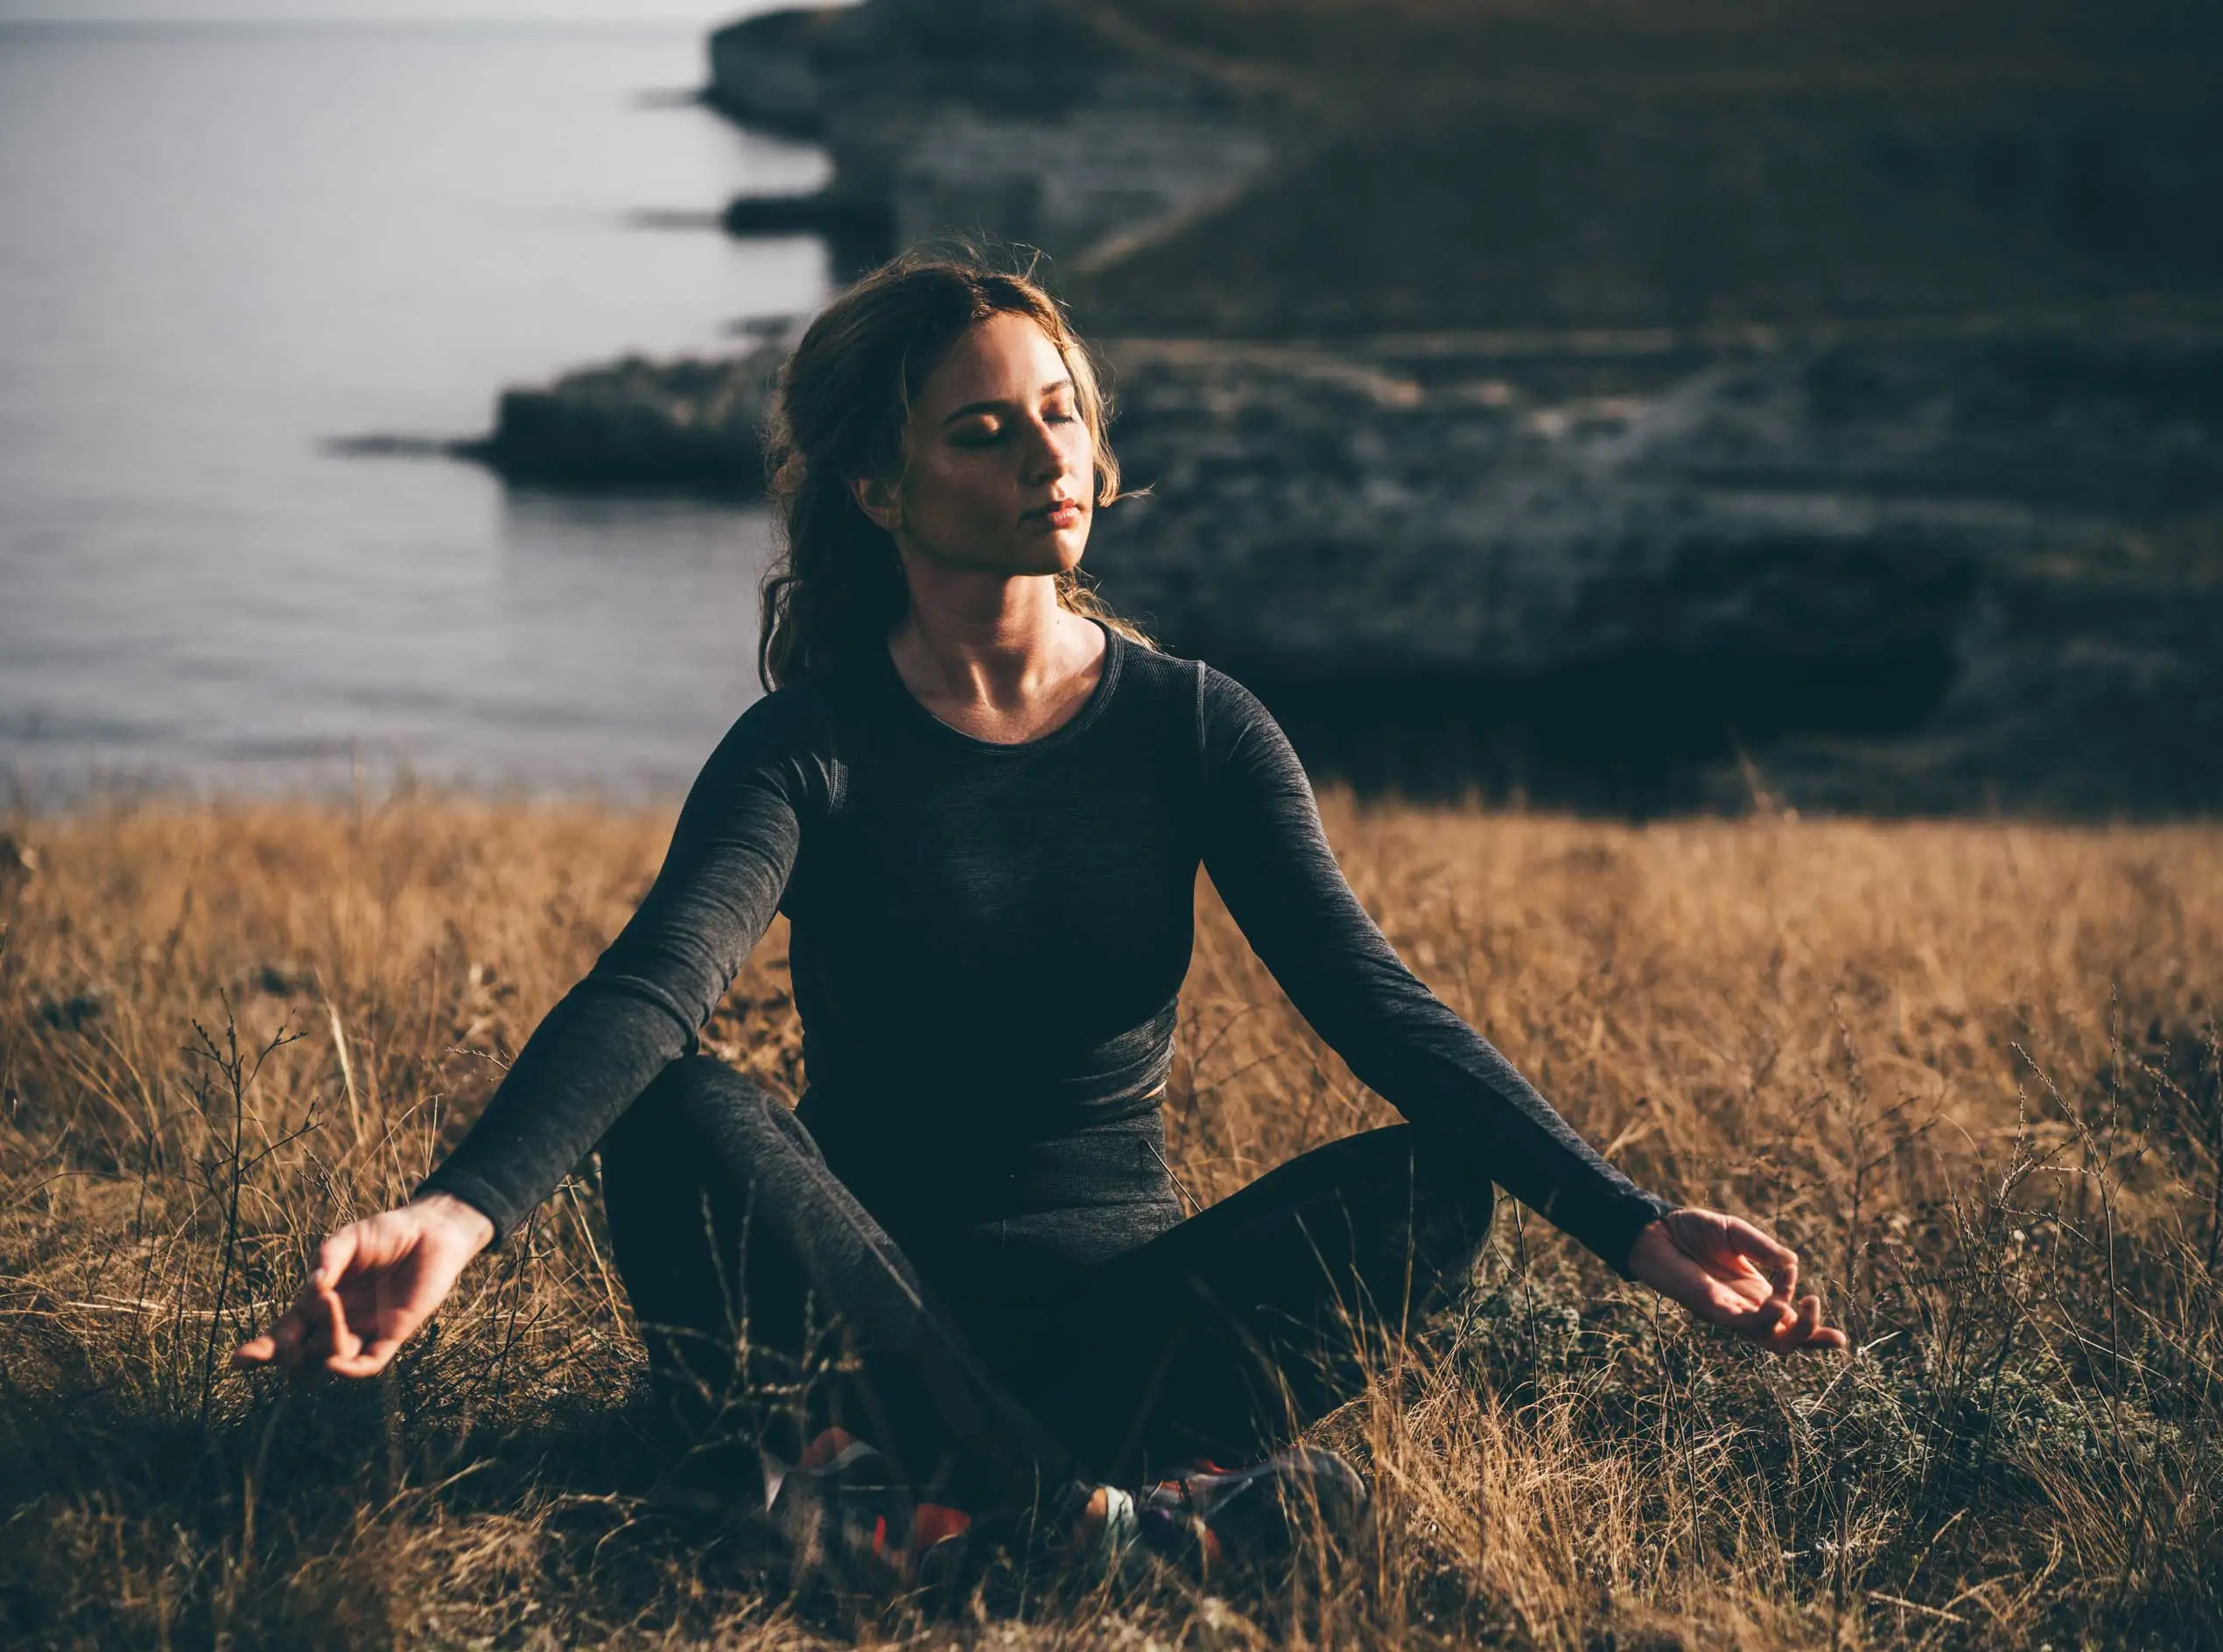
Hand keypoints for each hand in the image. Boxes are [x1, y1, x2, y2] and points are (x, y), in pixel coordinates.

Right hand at [233, 1193, 495, 1378]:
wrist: (430, 1233)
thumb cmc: (385, 1234)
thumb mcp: (350, 1239)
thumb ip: (329, 1257)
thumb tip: (313, 1285)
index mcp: (315, 1302)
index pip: (282, 1334)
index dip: (260, 1350)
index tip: (239, 1361)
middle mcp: (334, 1323)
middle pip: (298, 1357)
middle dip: (285, 1355)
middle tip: (286, 1340)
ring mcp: (362, 1331)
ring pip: (328, 1360)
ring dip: (321, 1346)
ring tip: (331, 1308)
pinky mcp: (392, 1335)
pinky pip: (367, 1364)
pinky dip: (348, 1370)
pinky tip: (334, 1365)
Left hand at [1625, 1208, 1847, 1354]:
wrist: (1655, 1229)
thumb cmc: (1692, 1231)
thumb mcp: (1738, 1234)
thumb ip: (1765, 1249)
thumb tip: (1792, 1264)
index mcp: (1756, 1293)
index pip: (1789, 1319)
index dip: (1810, 1322)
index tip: (1821, 1312)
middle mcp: (1746, 1308)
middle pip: (1786, 1341)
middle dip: (1814, 1342)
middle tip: (1838, 1339)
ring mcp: (1731, 1313)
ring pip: (1772, 1341)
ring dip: (1797, 1329)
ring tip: (1809, 1300)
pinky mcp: (1714, 1311)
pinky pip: (1747, 1325)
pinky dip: (1769, 1316)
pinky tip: (1778, 1301)